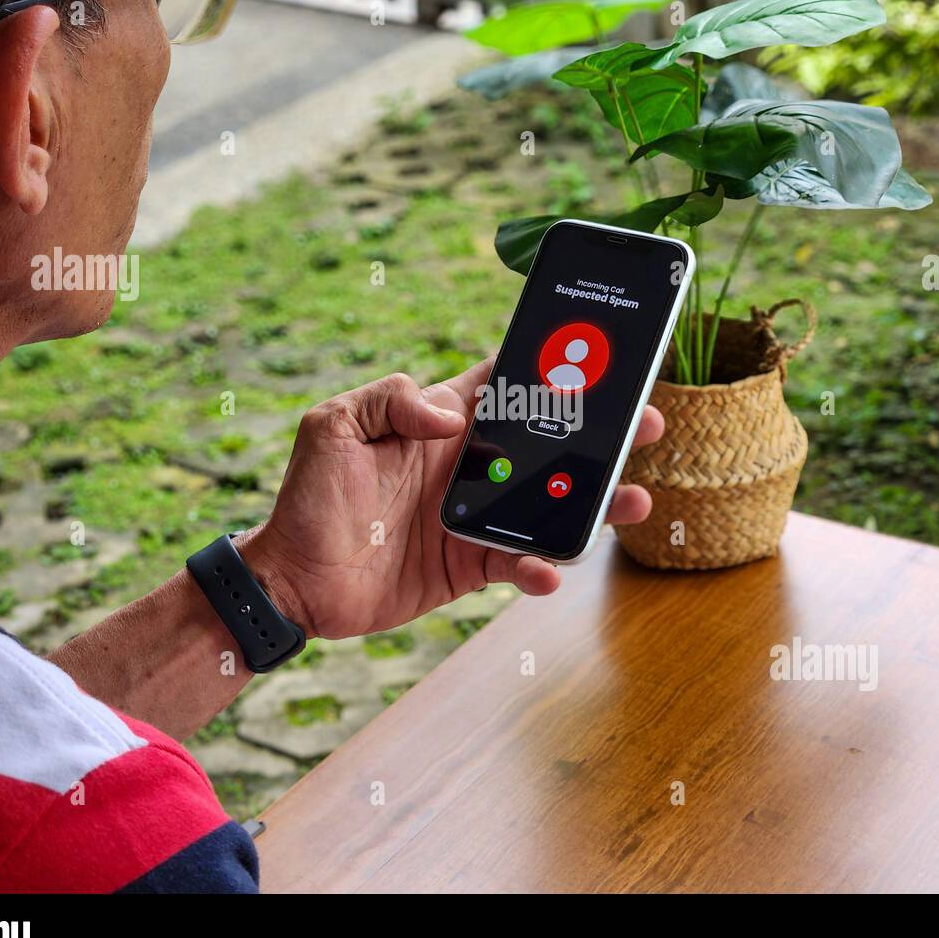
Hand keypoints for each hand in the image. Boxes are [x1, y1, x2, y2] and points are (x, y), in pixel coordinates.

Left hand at [239, 359, 662, 639]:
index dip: (550, 368)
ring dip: (593, 502)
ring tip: (632, 501)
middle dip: (598, 433)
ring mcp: (474, 515)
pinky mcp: (470, 563)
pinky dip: (540, 567)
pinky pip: (519, 561)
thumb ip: (389, 402)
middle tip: (645, 423)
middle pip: (547, 443)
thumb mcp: (332, 427)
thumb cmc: (307, 496)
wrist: (293, 581)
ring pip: (549, 503)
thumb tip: (453, 417)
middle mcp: (467, 465)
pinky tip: (550, 570)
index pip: (505, 384)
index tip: (599, 356)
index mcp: (441, 422)